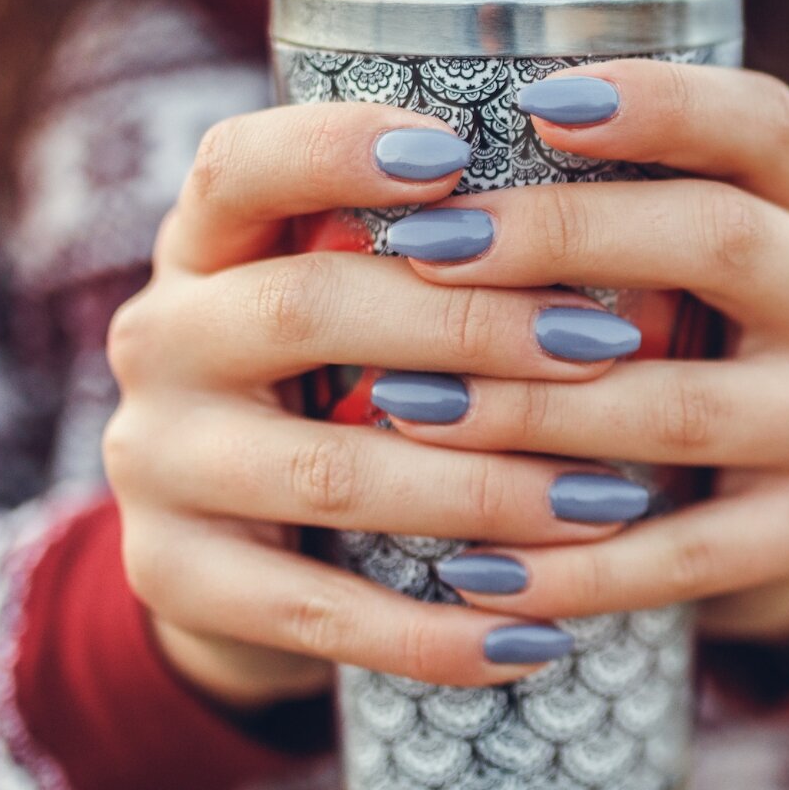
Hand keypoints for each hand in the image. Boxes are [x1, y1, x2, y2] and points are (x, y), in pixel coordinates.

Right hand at [103, 104, 650, 708]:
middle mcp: (162, 335)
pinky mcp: (173, 575)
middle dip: (474, 327)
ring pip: (330, 471)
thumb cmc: (351, 378)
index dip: (336, 149)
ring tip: (609, 500)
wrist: (240, 548)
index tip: (456, 154)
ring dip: (484, 489)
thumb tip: (634, 229)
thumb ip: (445, 254)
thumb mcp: (368, 297)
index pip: (240, 165)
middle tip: (607, 343)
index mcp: (207, 240)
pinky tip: (533, 640)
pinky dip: (434, 633)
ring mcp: (154, 460)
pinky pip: (314, 611)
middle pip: (307, 309)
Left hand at [382, 59, 788, 645]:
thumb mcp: (679, 259)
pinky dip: (575, 566)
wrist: (778, 510)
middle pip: (724, 241)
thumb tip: (405, 149)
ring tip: (408, 408)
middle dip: (564, 237)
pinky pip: (687, 553)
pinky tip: (472, 571)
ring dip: (534, 409)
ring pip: (687, 406)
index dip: (663, 105)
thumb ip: (601, 204)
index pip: (764, 125)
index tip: (537, 102)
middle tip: (428, 247)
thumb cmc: (679, 344)